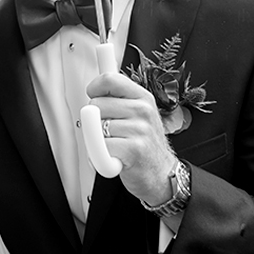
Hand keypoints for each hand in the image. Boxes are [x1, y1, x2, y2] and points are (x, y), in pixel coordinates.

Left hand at [86, 72, 175, 205]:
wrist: (161, 173)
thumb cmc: (144, 144)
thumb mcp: (138, 116)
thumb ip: (119, 101)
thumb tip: (94, 90)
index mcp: (143, 98)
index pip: (110, 79)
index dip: (95, 88)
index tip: (93, 96)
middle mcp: (143, 110)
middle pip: (97, 104)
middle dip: (96, 121)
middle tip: (109, 132)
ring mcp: (140, 129)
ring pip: (96, 127)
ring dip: (98, 141)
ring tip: (114, 146)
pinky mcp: (133, 149)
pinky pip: (100, 147)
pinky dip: (100, 157)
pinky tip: (113, 158)